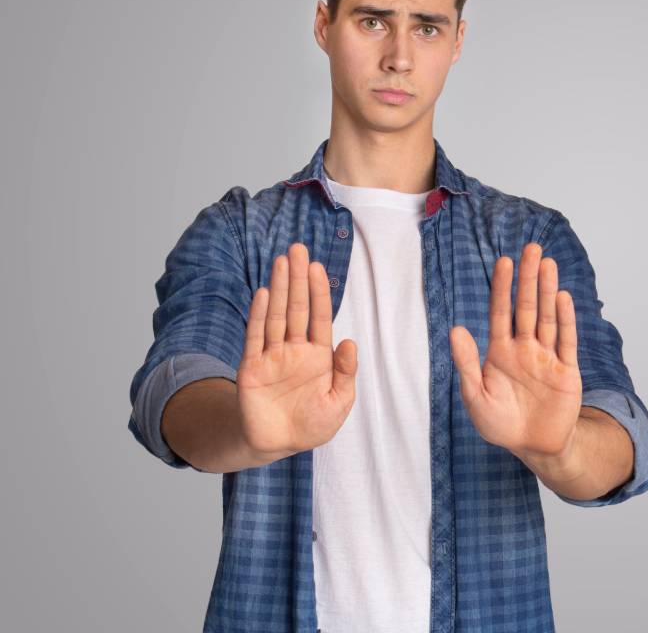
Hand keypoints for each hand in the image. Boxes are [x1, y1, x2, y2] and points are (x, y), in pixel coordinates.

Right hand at [236, 243, 358, 458]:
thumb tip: (349, 341)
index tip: (317, 266)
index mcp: (318, 356)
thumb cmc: (311, 425)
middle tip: (298, 249)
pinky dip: (258, 315)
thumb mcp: (339, 402)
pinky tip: (263, 293)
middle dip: (297, 279)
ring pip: (276, 316)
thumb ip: (345, 373)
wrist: (276, 446)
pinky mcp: (251, 367)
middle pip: (297, 308)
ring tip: (282, 261)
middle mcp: (294, 349)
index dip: (318, 292)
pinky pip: (255, 337)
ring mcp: (272, 356)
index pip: (319, 316)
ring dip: (278, 288)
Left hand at [450, 243, 582, 461]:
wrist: (534, 447)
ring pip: (547, 317)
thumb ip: (467, 364)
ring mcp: (547, 357)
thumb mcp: (476, 397)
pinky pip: (566, 341)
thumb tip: (455, 329)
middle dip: (528, 279)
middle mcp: (525, 349)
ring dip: (548, 291)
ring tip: (548, 263)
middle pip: (526, 307)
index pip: (500, 313)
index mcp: (500, 353)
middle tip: (532, 248)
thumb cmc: (501, 425)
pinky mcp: (566, 371)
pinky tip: (562, 298)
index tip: (505, 262)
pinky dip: (566, 320)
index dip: (502, 287)